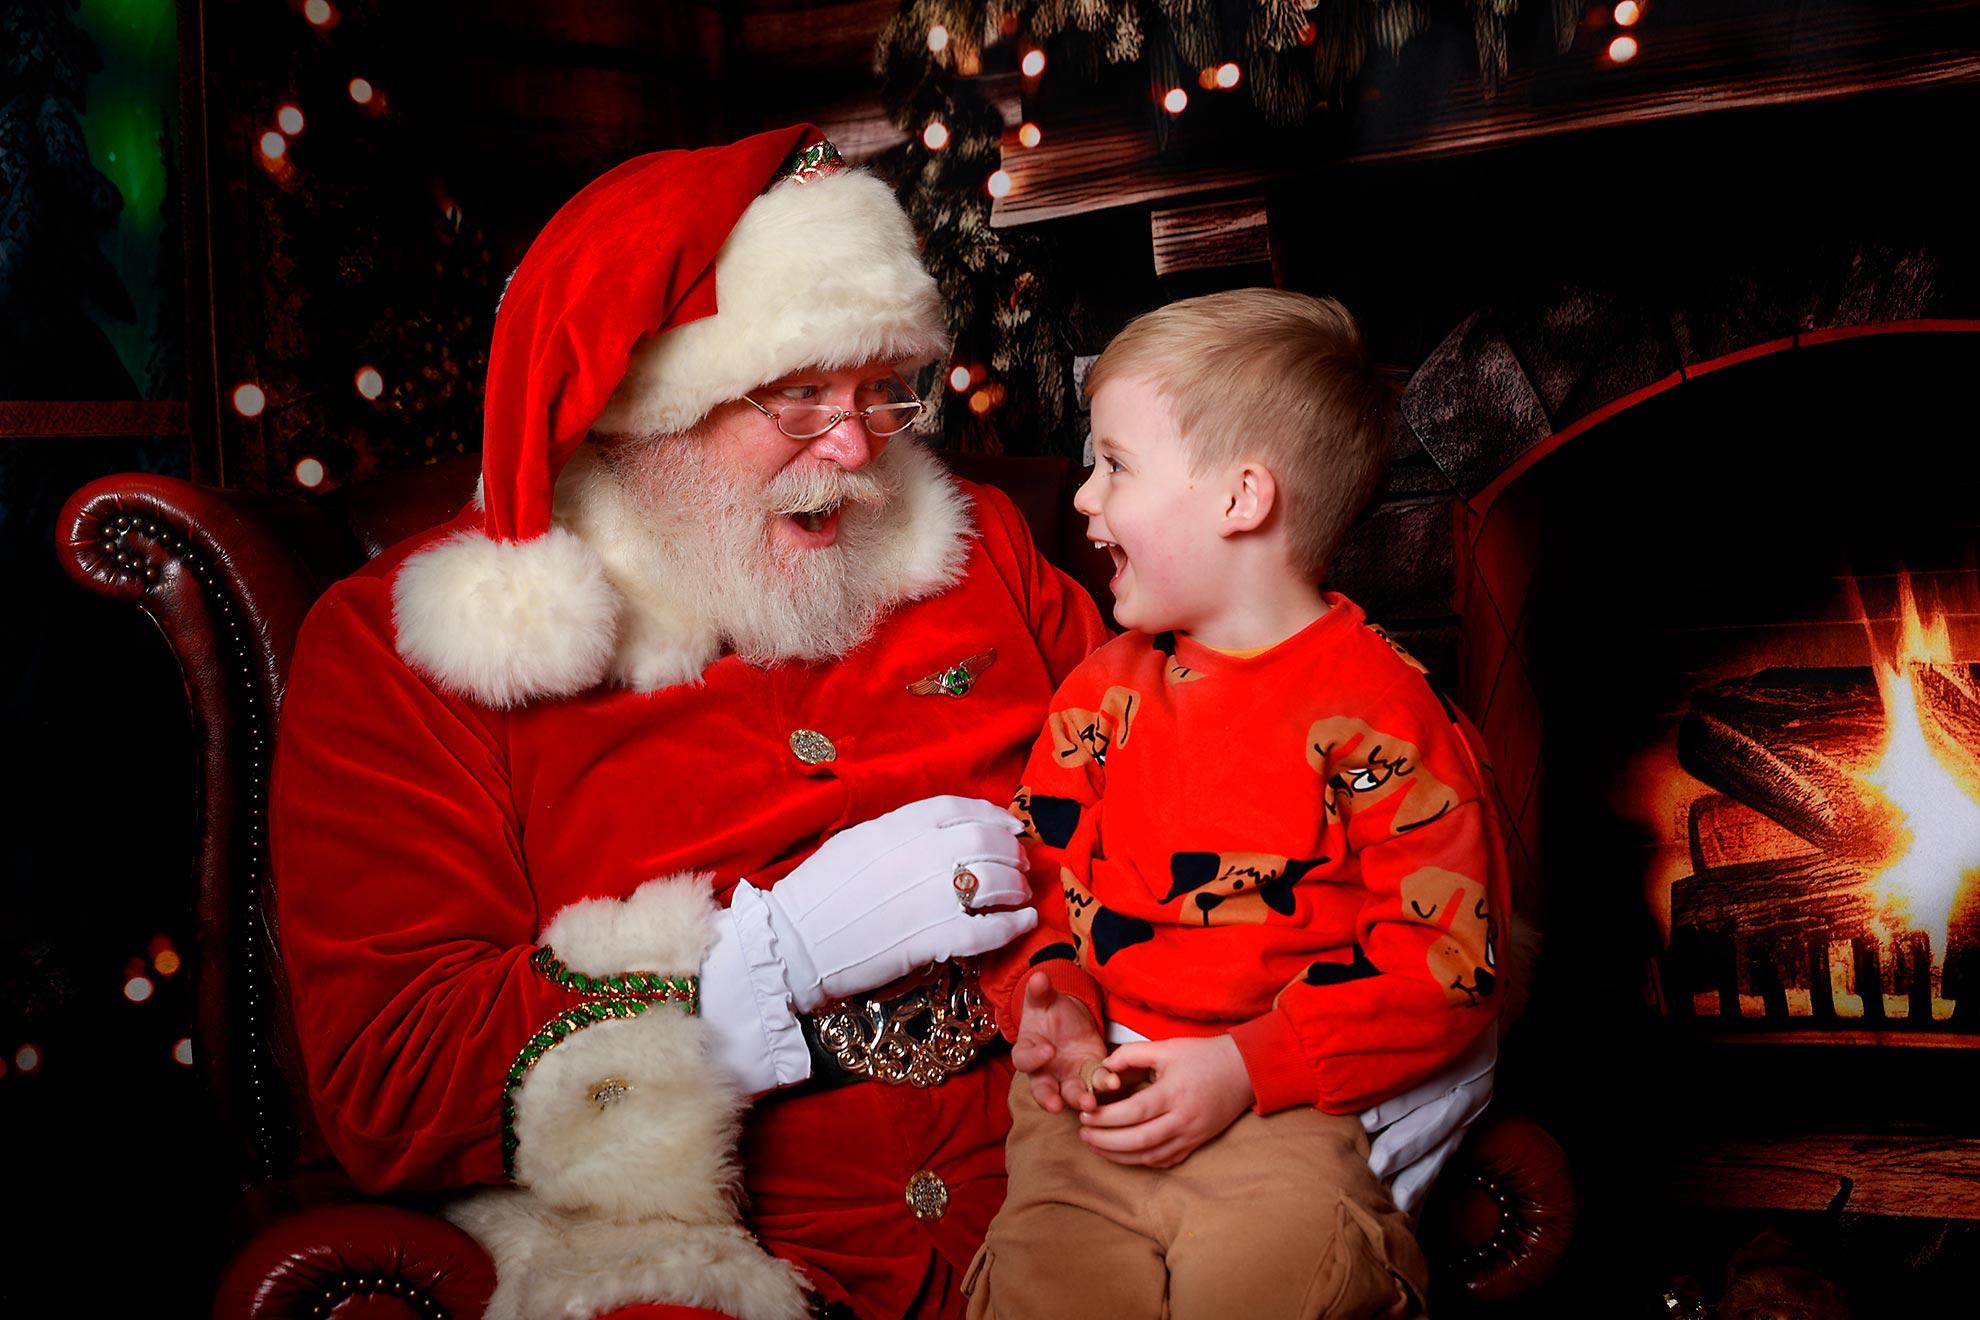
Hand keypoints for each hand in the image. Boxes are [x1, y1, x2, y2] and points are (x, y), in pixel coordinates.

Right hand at [741, 795, 1036, 1009]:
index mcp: (899, 826)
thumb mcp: (857, 842)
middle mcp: (921, 855)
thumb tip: (940, 832)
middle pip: (987, 843)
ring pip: (996, 883)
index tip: (1011, 827)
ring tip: (1021, 895)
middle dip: (1012, 853)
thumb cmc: (819, 893)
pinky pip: (988, 930)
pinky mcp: (932, 940)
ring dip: (1017, 888)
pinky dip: (1013, 925)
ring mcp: (930, 897)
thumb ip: (900, 832)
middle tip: (1020, 865)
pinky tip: (1025, 922)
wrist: (794, 943)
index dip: (994, 816)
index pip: (961, 810)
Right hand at [1011, 971, 1118, 1113]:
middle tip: (1057, 1106)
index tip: (1048, 1050)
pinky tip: (1113, 1082)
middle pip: (1043, 1090)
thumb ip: (1039, 992)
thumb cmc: (1049, 1011)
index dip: (1034, 1058)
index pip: (1025, 1059)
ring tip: (1091, 1104)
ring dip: (1080, 1100)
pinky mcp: (1090, 1075)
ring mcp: (1069, 1076)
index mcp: (1028, 1051)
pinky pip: (1095, 1083)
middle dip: (1049, 1099)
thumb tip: (1038, 977)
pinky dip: (1103, 1084)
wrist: (1070, 1018)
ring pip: (1071, 1094)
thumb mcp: (1043, 999)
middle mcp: (1046, 1071)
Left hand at [1077, 1034, 1253, 1167]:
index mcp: (1174, 1093)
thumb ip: (1131, 1054)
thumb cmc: (1202, 1055)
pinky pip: (1165, 1161)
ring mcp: (1191, 1136)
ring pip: (1149, 1157)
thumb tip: (1103, 1067)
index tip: (1085, 1114)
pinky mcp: (1196, 1144)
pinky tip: (1123, 1153)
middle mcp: (1183, 1120)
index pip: (1134, 1112)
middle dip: (1105, 1141)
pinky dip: (1141, 1160)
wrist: (1242, 1071)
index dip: (1106, 1117)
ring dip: (1118, 1156)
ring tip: (1095, 1146)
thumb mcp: (1166, 1047)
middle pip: (1138, 1141)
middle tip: (1083, 1134)